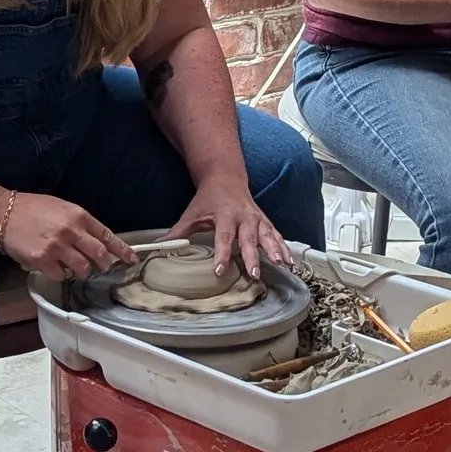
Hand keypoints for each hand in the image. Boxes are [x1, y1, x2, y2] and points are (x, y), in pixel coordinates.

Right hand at [0, 191, 130, 280]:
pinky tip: (54, 267)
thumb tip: (98, 242)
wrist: (2, 212)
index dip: (122, 250)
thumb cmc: (32, 209)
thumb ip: (81, 224)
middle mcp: (70, 230)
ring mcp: (56, 247)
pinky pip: (61, 275)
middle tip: (102, 267)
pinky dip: (61, 274)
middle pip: (99, 255)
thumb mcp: (62, 208)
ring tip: (75, 268)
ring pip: (83, 268)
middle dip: (104, 264)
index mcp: (78, 215)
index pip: (107, 235)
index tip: (132, 259)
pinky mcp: (42, 260)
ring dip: (83, 271)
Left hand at [173, 177, 294, 281]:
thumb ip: (178, 232)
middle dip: (253, 256)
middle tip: (255, 274)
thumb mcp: (192, 214)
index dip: (221, 254)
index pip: (223, 237)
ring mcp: (257, 218)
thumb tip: (160, 247)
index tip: (219, 270)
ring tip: (282, 265)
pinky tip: (290, 261)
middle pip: (249, 239)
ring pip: (268, 236)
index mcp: (225, 215)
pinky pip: (276, 235)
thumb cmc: (208, 198)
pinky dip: (284, 247)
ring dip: (276, 251)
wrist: (225, 178)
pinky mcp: (265, 221)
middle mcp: (244, 217)